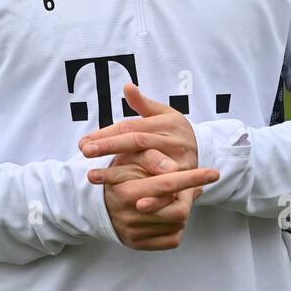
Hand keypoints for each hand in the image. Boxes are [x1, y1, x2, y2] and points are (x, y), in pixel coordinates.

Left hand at [80, 82, 201, 213]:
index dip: (107, 133)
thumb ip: (144, 104)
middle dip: (108, 146)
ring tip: (93, 177)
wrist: (207, 151)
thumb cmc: (175, 131)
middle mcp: (173, 140)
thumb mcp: (164, 114)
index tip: (84, 143)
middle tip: (84, 152)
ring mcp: (181, 161)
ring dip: (120, 173)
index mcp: (165, 123)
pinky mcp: (187, 181)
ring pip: (147, 163)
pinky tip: (133, 204)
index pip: (131, 127)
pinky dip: (152, 198)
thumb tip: (127, 87)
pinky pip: (167, 190)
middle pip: (136, 142)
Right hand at [88, 153, 217, 250]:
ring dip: (181, 209)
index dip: (192, 177)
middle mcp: (130, 215)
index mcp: (127, 191)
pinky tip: (166, 213)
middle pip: (179, 210)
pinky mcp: (139, 244)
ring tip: (172, 198)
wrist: (99, 203)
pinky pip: (172, 239)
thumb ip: (151, 158)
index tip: (214, 172)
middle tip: (187, 186)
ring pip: (179, 224)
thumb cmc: (119, 176)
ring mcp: (134, 233)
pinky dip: (176, 226)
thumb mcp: (129, 159)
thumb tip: (174, 168)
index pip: (167, 185)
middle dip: (187, 196)